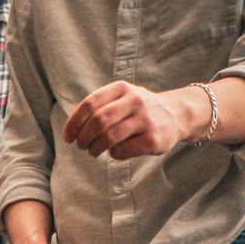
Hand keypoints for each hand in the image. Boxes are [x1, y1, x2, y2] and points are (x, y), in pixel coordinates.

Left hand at [63, 81, 192, 158]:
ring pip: (108, 138)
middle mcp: (135, 101)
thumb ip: (99, 107)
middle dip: (83, 138)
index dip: (74, 123)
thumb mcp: (121, 98)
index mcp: (122, 89)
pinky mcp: (152, 139)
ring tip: (93, 151)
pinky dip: (112, 154)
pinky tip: (115, 152)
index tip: (68, 137)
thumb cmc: (138, 110)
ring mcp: (145, 120)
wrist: (177, 114)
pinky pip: (121, 151)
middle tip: (81, 146)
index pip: (90, 105)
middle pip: (98, 121)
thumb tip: (73, 130)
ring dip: (94, 148)